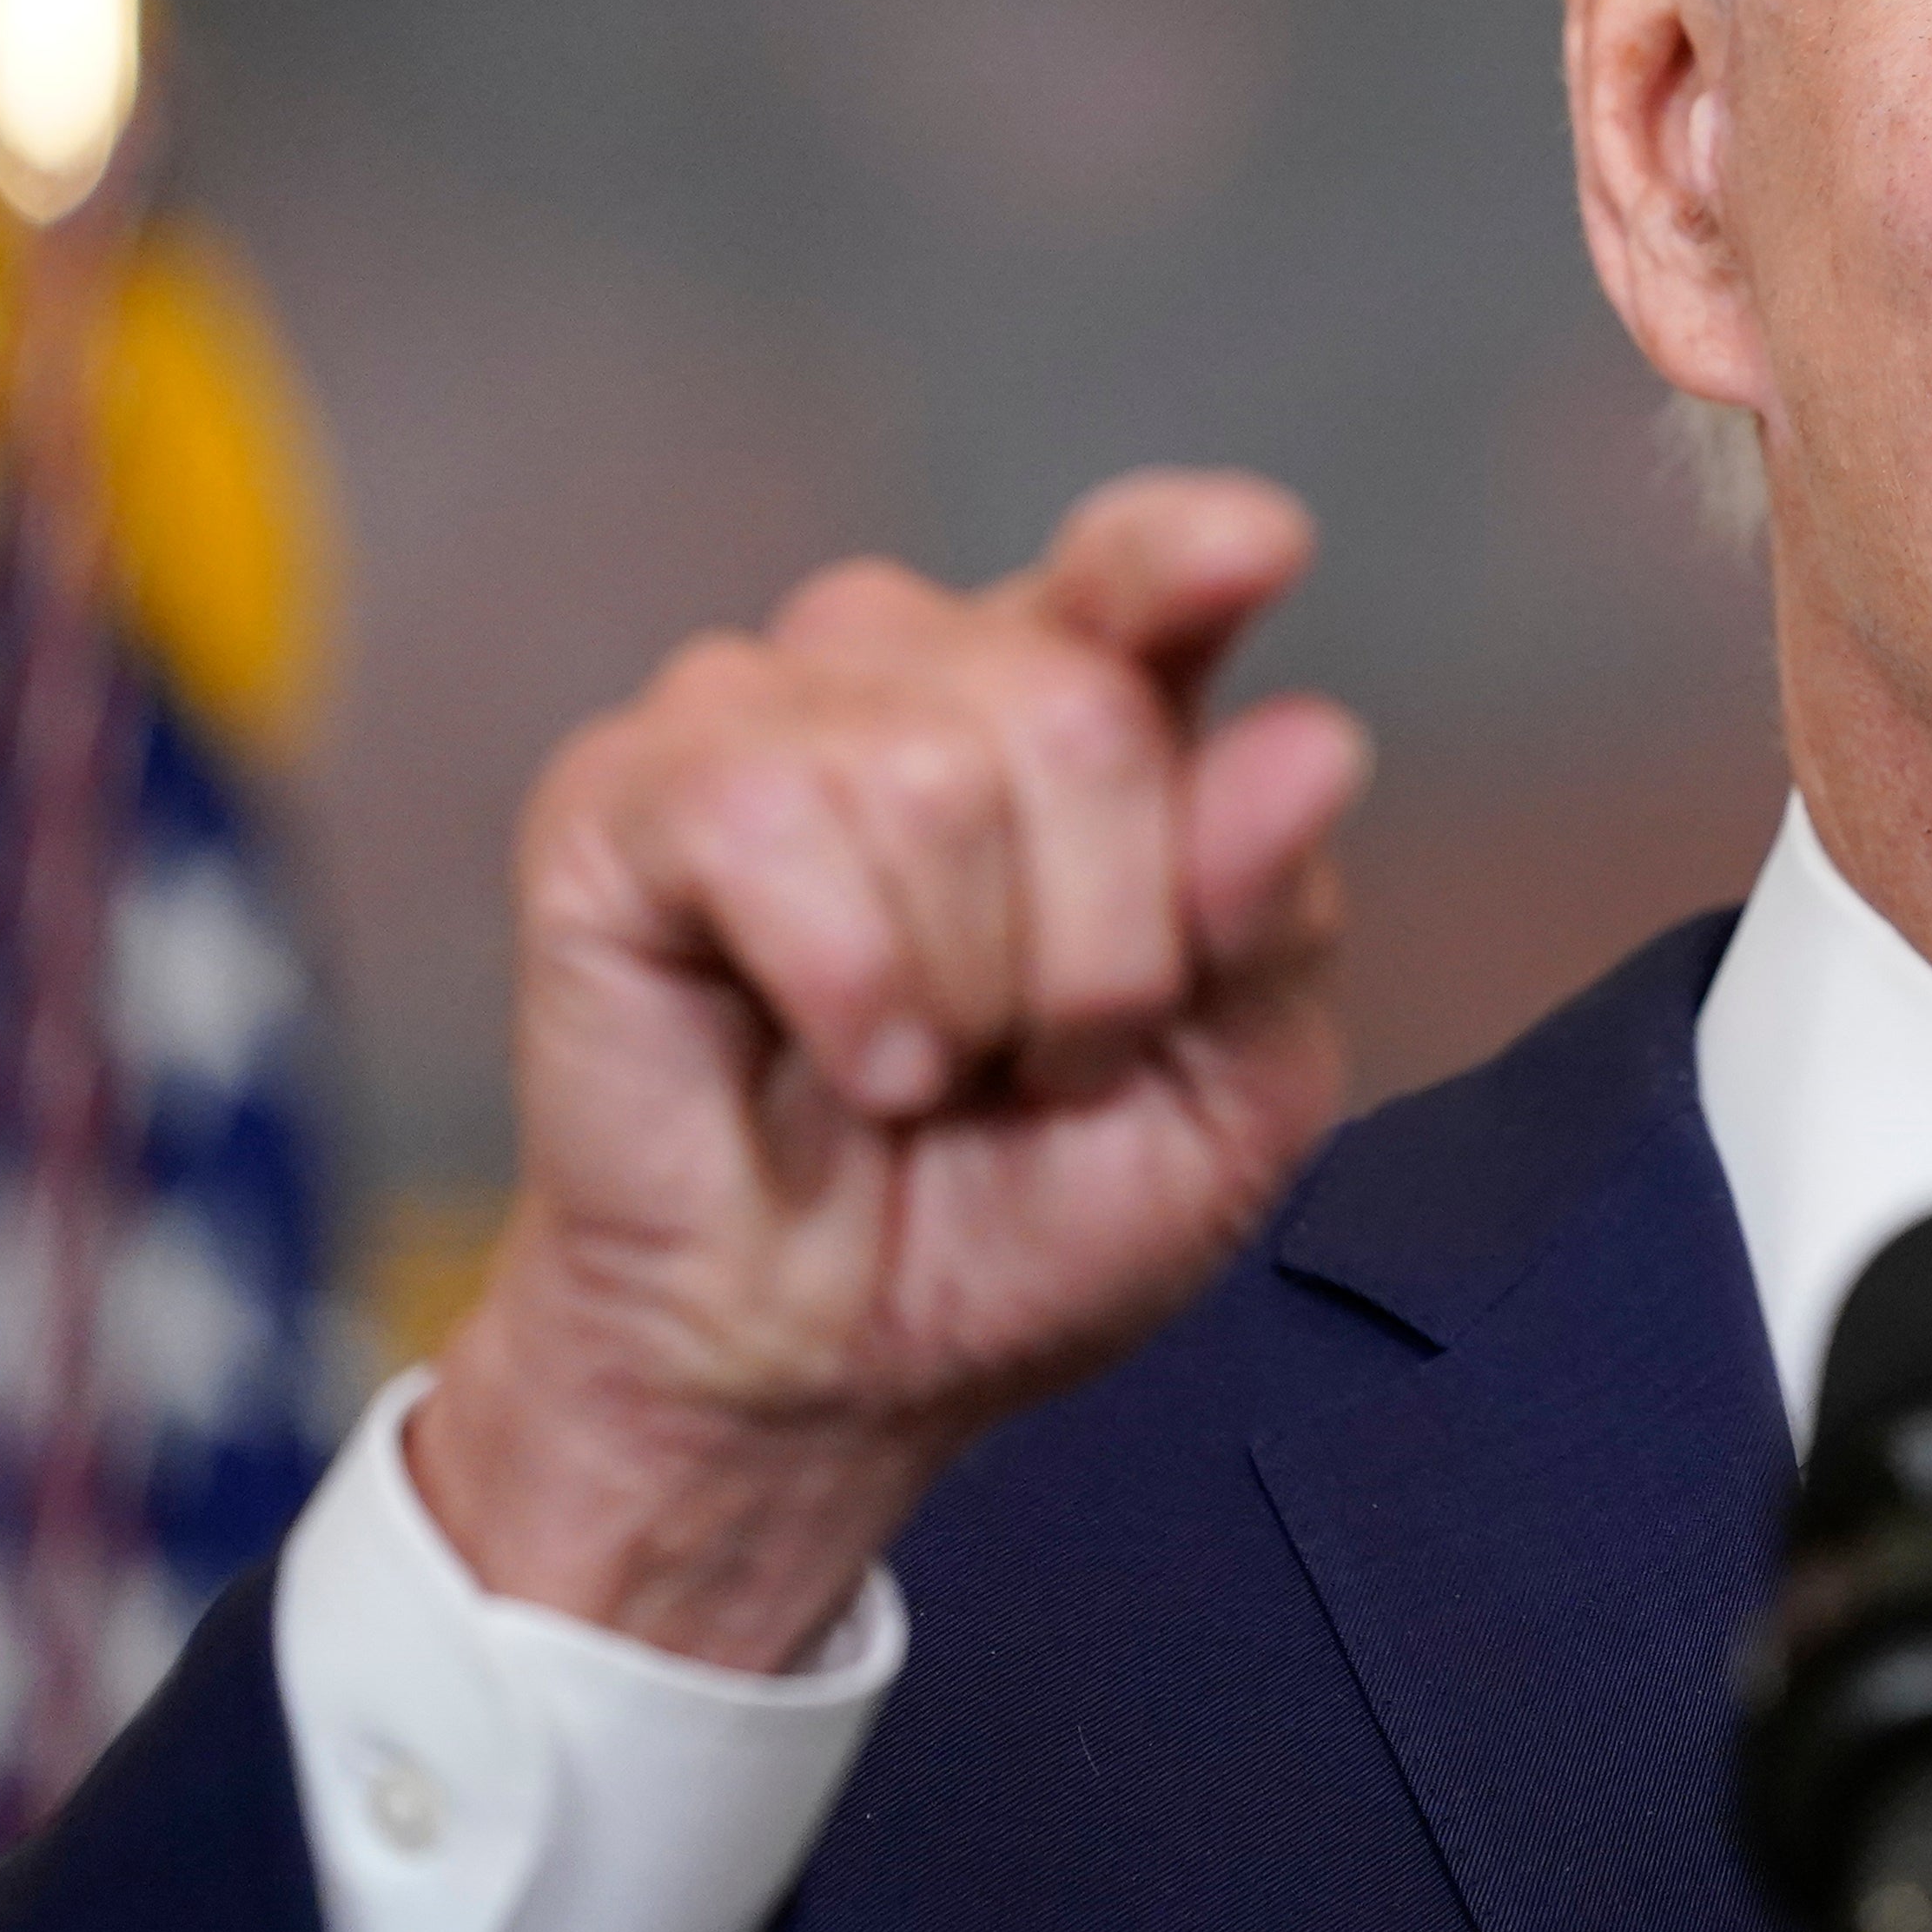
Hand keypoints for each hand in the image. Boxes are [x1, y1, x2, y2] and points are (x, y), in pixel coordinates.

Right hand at [409, 469, 1368, 1665]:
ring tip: (931, 1072)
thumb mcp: (1228, 1096)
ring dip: (969, 990)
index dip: (1187, 555)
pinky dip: (848, 991)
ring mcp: (756, 713)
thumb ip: (1274, 917)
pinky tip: (846, 1058)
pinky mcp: (619, 798)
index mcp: (1080, 705)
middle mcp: (918, 671)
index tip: (1252, 554)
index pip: (1143, 569)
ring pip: (934, 773)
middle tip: (1039, 1059)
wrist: (822, 1378)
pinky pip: (769, 826)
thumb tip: (1313, 740)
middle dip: (1102, 949)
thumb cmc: (1016, 1220)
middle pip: (1082, 714)